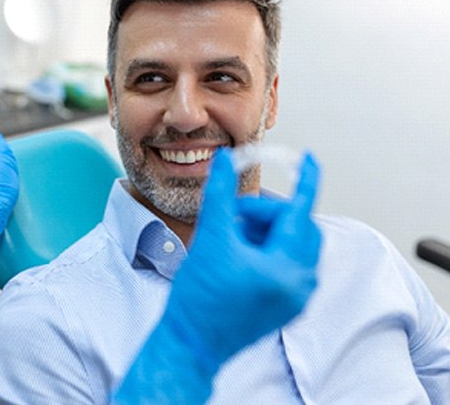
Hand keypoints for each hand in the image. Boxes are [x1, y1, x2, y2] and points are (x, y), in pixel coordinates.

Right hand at [160, 146, 321, 370]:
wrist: (190, 343)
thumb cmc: (199, 298)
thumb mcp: (210, 238)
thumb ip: (221, 195)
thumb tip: (225, 161)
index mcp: (286, 270)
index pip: (302, 213)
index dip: (306, 180)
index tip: (310, 158)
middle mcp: (299, 285)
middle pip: (297, 228)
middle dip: (268, 213)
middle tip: (236, 215)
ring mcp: (294, 298)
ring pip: (291, 244)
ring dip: (265, 230)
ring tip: (232, 236)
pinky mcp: (285, 305)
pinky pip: (287, 262)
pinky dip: (267, 247)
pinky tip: (238, 251)